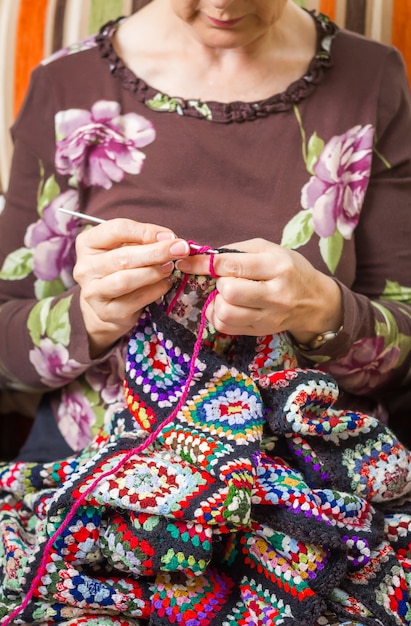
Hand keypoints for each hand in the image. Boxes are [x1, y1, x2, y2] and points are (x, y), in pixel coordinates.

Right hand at [73, 218, 189, 356]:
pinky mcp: (106, 312)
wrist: (108, 305)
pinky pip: (135, 300)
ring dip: (154, 273)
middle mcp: (85, 267)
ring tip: (170, 268)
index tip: (169, 235)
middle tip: (180, 249)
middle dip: (156, 252)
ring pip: (126, 280)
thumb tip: (170, 239)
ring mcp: (93, 292)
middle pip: (123, 256)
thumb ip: (143, 240)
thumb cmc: (120, 269)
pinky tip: (165, 284)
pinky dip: (154, 291)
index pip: (116, 230)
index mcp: (88, 243)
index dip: (145, 231)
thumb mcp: (126, 247)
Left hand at [176, 238, 342, 341]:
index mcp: (278, 267)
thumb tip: (201, 256)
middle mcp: (276, 294)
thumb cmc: (289, 270)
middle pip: (229, 292)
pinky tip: (225, 306)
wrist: (314, 302)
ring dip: (216, 302)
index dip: (204, 263)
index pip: (232, 265)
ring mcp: (268, 317)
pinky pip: (226, 327)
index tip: (188, 261)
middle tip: (224, 280)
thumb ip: (237, 251)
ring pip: (225, 314)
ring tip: (224, 295)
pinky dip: (218, 316)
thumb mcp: (269, 250)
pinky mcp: (260, 332)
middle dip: (218, 284)